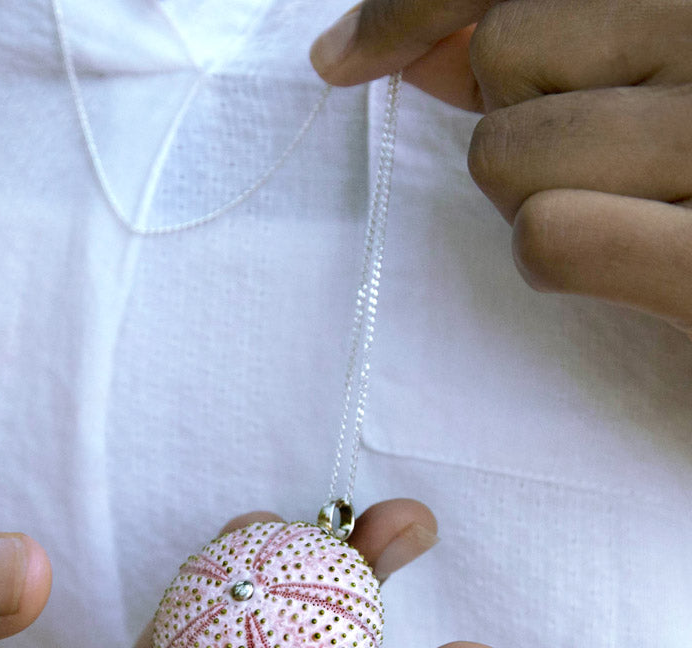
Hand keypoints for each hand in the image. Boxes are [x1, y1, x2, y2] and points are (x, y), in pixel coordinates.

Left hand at [310, 0, 691, 334]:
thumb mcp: (660, 73)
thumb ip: (555, 40)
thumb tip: (420, 45)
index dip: (413, 1)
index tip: (346, 58)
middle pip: (508, 52)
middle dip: (522, 112)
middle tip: (612, 147)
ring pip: (508, 153)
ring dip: (546, 192)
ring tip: (640, 203)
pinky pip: (549, 237)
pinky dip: (568, 259)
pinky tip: (636, 262)